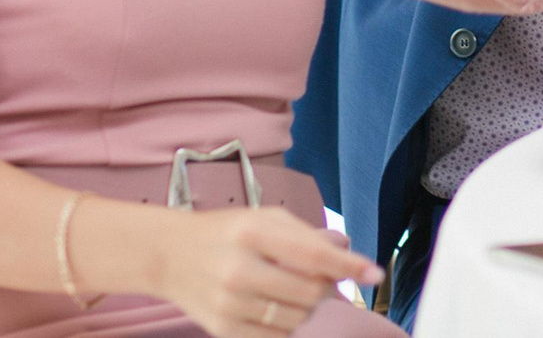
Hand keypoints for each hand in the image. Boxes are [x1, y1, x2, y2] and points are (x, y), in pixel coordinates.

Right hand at [155, 206, 381, 335]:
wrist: (168, 255)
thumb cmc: (224, 232)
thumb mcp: (262, 218)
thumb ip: (305, 234)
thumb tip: (345, 249)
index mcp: (252, 233)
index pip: (312, 254)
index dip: (348, 266)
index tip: (374, 274)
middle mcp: (239, 270)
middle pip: (309, 293)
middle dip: (326, 288)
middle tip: (322, 278)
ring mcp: (230, 304)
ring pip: (296, 318)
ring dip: (306, 306)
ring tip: (290, 288)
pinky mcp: (224, 330)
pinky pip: (276, 336)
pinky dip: (286, 323)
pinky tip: (274, 305)